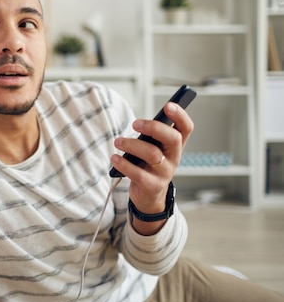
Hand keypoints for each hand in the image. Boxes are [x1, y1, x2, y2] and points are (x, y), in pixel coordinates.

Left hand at [110, 102, 193, 233]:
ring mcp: (165, 173)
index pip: (186, 128)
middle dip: (153, 127)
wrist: (148, 195)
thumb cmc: (148, 165)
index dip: (180, 115)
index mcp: (175, 145)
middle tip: (135, 123)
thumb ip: (151, 136)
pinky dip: (124, 164)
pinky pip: (138, 174)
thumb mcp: (153, 148)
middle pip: (172, 138)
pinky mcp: (152, 186)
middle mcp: (174, 158)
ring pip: (153, 154)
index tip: (168, 105)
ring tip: (118, 141)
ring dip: (132, 145)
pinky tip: (114, 158)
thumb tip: (140, 123)